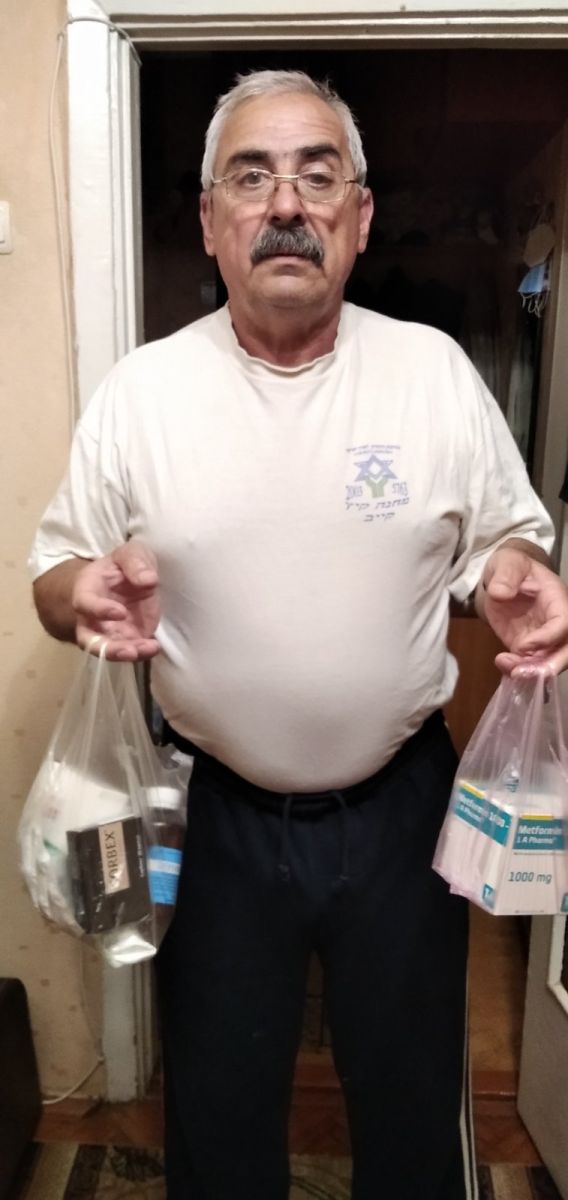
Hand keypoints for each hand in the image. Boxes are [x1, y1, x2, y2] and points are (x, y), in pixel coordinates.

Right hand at [72, 542, 160, 660]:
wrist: (126, 578)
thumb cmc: (122, 565)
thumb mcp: (130, 553)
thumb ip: (136, 563)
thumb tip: (148, 579)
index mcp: (86, 590)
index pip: (85, 604)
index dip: (99, 610)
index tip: (120, 612)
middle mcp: (91, 617)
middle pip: (89, 640)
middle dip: (108, 649)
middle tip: (130, 651)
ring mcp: (108, 632)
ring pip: (109, 651)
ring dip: (128, 654)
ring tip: (150, 648)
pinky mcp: (126, 639)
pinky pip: (130, 651)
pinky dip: (142, 653)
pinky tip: (155, 647)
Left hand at [480, 546, 567, 675]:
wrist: (502, 579)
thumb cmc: (511, 566)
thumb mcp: (508, 562)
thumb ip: (505, 575)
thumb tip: (500, 593)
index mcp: (558, 599)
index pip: (565, 622)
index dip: (548, 638)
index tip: (522, 645)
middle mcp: (557, 621)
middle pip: (567, 650)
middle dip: (549, 666)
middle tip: (521, 673)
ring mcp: (545, 637)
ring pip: (550, 662)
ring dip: (531, 672)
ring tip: (508, 669)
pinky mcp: (531, 648)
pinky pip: (532, 665)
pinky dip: (519, 671)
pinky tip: (504, 667)